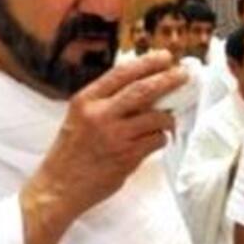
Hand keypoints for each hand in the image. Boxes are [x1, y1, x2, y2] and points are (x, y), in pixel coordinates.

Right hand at [23, 51, 183, 221]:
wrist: (59, 187)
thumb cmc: (71, 152)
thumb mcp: (80, 116)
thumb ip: (105, 101)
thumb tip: (142, 85)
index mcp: (86, 100)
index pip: (122, 73)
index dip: (147, 62)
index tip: (165, 57)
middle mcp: (100, 115)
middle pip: (143, 90)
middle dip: (168, 79)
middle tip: (183, 75)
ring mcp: (115, 136)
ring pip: (155, 117)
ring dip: (168, 117)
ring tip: (169, 119)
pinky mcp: (127, 157)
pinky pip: (156, 140)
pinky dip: (161, 138)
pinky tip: (156, 140)